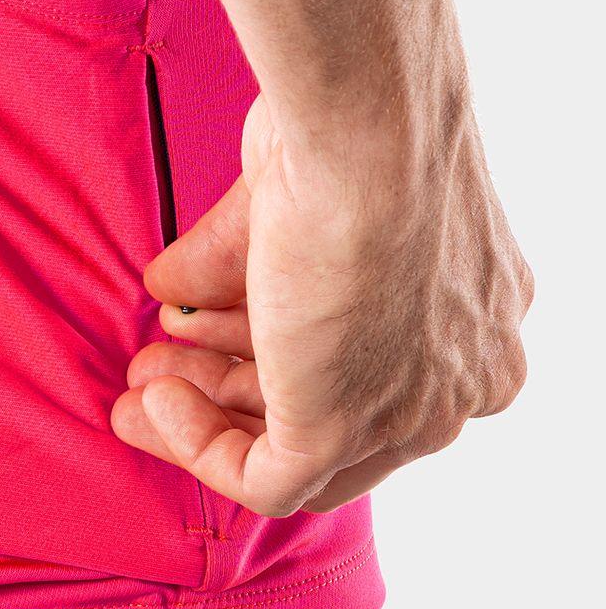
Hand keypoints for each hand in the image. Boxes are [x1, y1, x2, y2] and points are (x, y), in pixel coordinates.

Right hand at [111, 92, 533, 515]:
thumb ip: (231, 257)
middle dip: (228, 386)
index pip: (366, 363)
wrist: (365, 131)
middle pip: (329, 408)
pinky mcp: (345, 434)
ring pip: (296, 449)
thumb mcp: (285, 198)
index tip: (195, 331)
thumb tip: (171, 289)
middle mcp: (461, 371)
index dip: (267, 348)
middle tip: (156, 368)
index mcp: (472, 308)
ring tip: (137, 383)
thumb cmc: (345, 129)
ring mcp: (412, 412)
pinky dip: (197, 448)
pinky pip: (263, 479)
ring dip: (202, 414)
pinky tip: (155, 400)